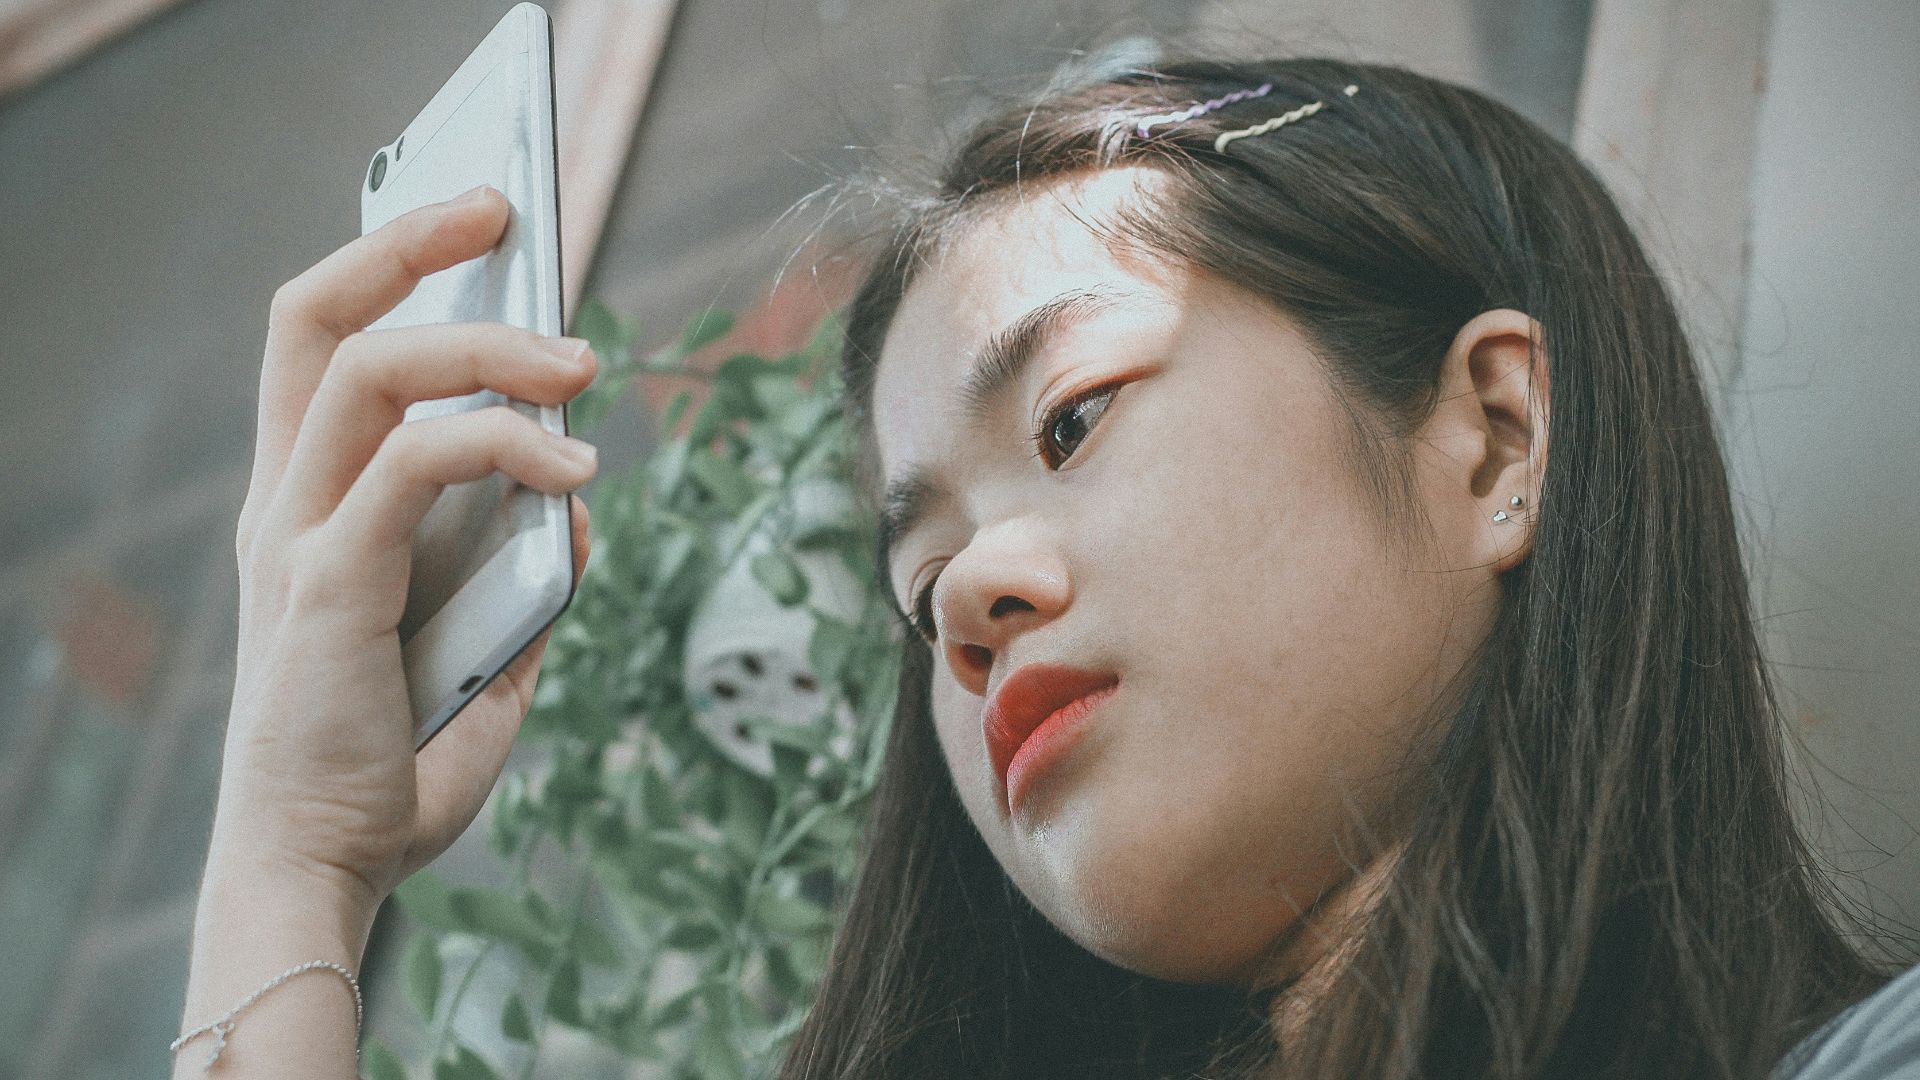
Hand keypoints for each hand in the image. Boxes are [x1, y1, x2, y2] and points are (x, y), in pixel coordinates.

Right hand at [211, 184, 597, 911]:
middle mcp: (287, 504)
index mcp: (309, 509)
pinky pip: (411, 463)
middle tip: (505, 209)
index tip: (475, 227)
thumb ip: (524, 580)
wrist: (324, 871)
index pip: (320, 347)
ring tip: (582, 362)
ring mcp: (298, 537)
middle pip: (313, 319)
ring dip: (487, 345)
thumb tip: (578, 509)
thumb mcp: (485, 658)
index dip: (385, 266)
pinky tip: (574, 469)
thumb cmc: (390, 770)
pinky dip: (502, 444)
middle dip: (403, 240)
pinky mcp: (329, 584)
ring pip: (365, 370)